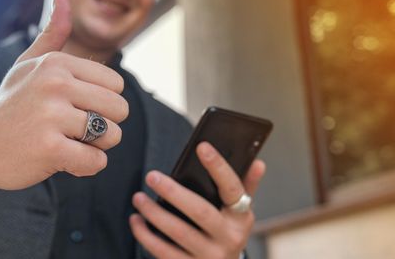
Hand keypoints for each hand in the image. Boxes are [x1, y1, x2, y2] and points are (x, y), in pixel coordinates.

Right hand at [0, 0, 128, 189]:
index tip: (77, 107)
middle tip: (75, 128)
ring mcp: (51, 116)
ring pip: (112, 136)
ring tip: (68, 142)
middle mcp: (55, 84)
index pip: (116, 84)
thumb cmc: (12, 102)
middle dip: (105, 124)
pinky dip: (86, 167)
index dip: (103, 101)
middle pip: (120, 109)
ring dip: (95, 147)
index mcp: (57, 63)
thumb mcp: (28, 64)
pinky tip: (64, 160)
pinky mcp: (50, 149)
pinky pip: (96, 162)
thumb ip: (53, 33)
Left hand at [130, 142, 265, 258]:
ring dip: (154, 213)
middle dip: (173, 192)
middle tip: (152, 176)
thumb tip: (258, 162)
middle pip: (200, 211)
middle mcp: (229, 239)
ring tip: (138, 198)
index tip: (202, 146)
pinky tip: (136, 221)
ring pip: (178, 232)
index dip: (218, 167)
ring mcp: (209, 256)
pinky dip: (146, 236)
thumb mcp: (240, 213)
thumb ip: (245, 186)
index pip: (233, 188)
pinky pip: (164, 252)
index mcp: (241, 218)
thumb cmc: (227, 231)